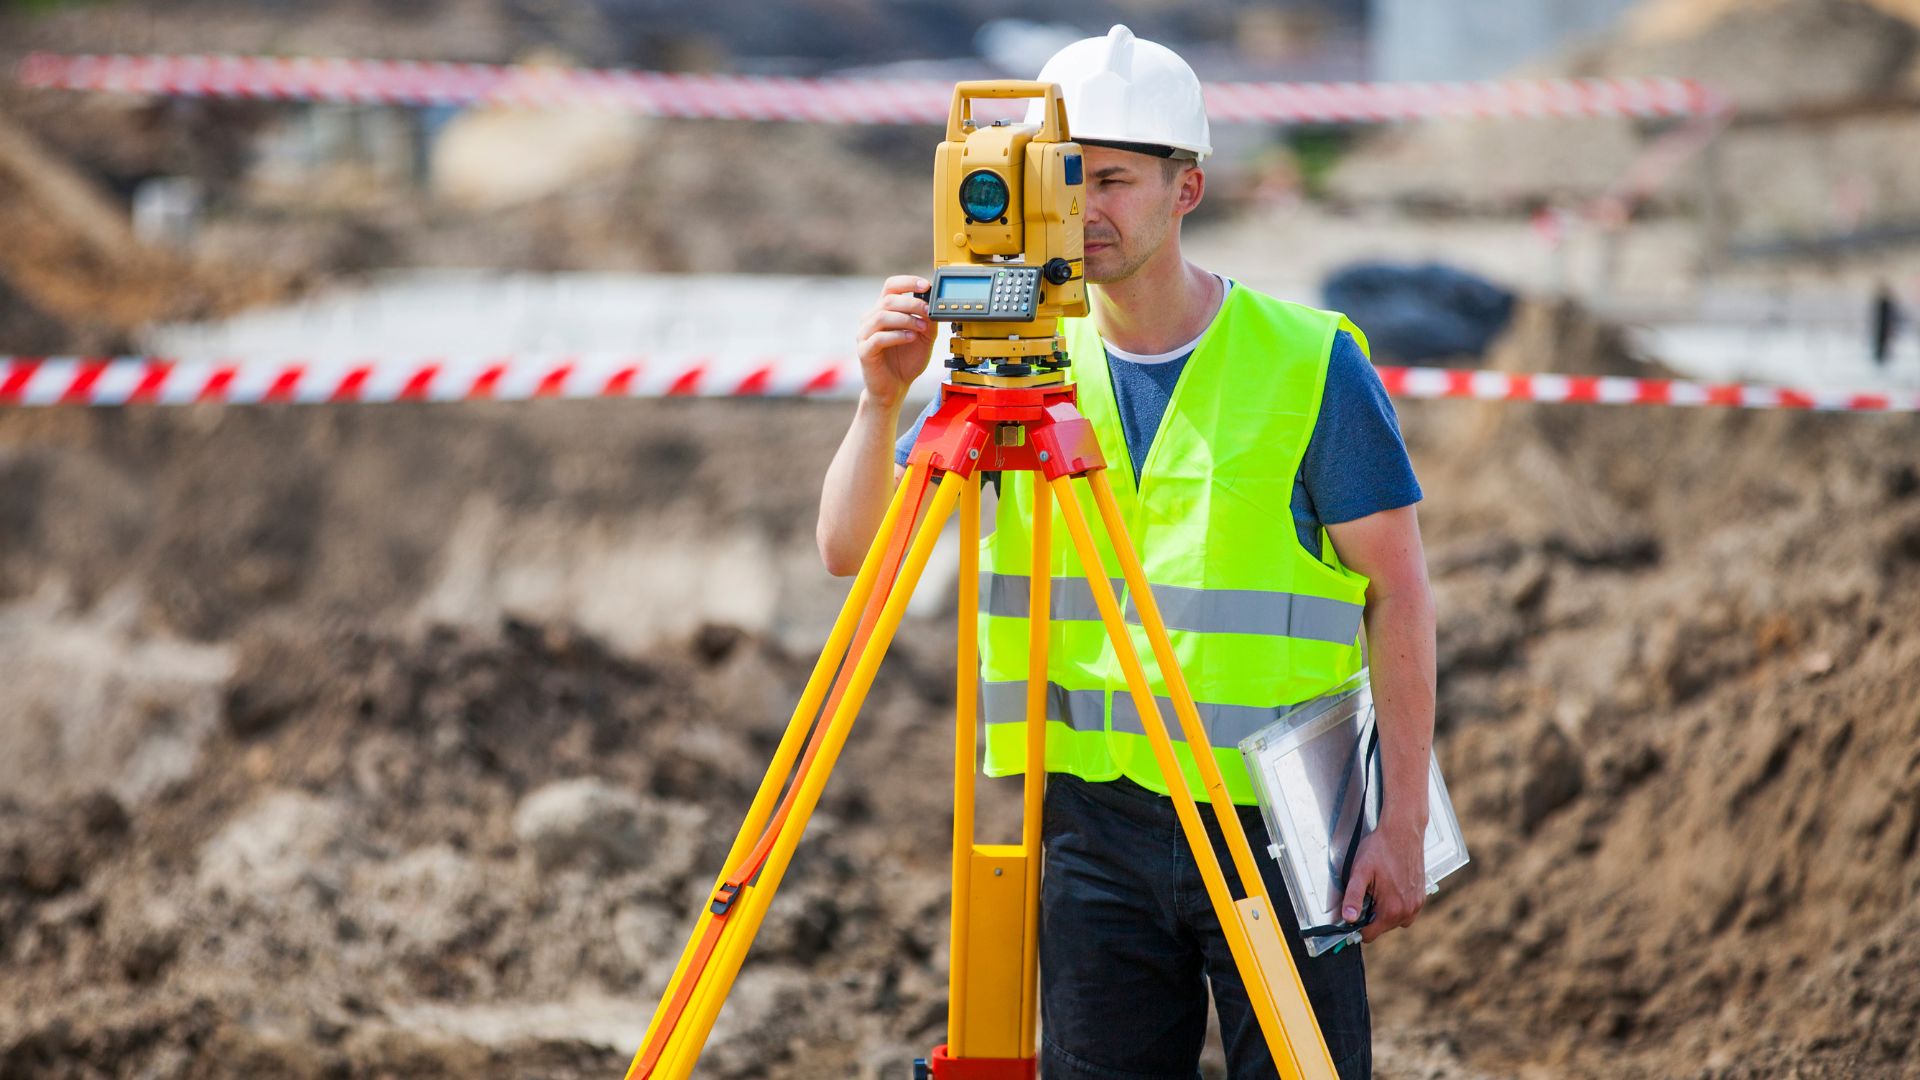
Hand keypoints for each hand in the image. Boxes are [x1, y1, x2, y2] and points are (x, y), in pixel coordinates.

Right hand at [856, 275, 936, 408]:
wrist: (895, 388)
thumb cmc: (906, 362)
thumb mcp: (925, 337)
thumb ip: (928, 320)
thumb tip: (934, 303)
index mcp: (884, 311)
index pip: (890, 286)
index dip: (907, 282)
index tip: (925, 285)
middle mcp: (871, 319)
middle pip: (888, 299)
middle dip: (912, 303)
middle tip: (928, 310)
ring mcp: (865, 335)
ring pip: (882, 316)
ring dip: (906, 319)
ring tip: (922, 328)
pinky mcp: (864, 351)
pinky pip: (878, 338)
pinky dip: (897, 336)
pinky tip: (911, 338)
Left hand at [1340, 818, 1426, 943]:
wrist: (1403, 832)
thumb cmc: (1380, 849)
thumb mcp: (1360, 872)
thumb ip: (1353, 897)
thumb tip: (1348, 919)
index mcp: (1392, 909)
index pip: (1369, 935)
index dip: (1357, 926)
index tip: (1353, 912)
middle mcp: (1408, 911)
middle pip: (1382, 928)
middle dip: (1372, 915)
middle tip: (1368, 891)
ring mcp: (1417, 904)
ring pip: (1395, 920)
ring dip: (1384, 910)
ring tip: (1379, 888)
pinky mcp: (1421, 896)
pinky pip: (1406, 911)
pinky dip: (1397, 904)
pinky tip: (1390, 886)